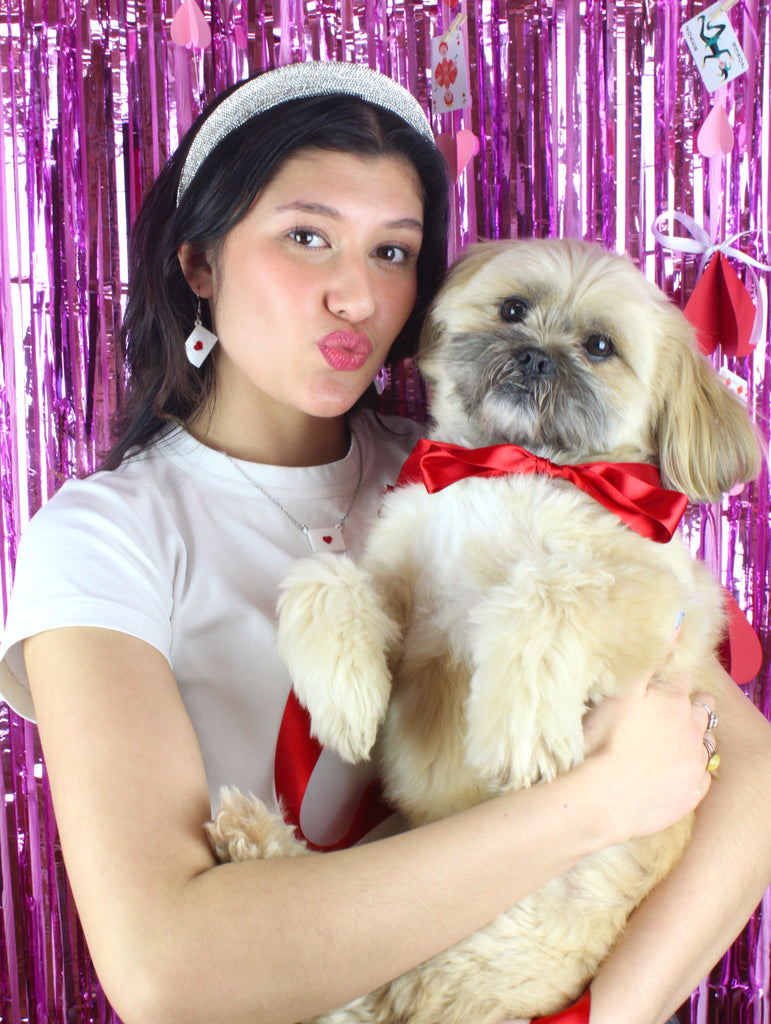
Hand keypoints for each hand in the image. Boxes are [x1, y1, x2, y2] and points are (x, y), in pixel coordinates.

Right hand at [582, 672, 712, 842]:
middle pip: (704, 708)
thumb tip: (672, 630)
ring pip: (707, 742)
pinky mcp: (693, 793)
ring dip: (696, 737)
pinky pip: (703, 776)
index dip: (673, 676)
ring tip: (674, 742)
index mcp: (674, 701)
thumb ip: (646, 663)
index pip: (684, 678)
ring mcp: (696, 762)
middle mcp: (693, 729)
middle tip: (673, 710)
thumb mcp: (619, 692)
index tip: (663, 680)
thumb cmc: (606, 740)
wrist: (606, 797)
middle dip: (694, 704)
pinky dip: (692, 770)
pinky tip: (675, 771)